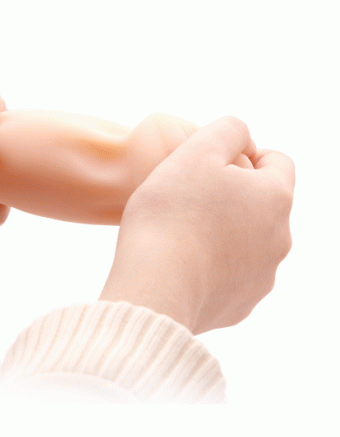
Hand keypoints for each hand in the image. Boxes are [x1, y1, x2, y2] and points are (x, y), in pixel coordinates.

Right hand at [100, 116, 294, 334]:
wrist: (155, 289)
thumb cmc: (171, 216)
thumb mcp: (195, 152)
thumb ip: (227, 131)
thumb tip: (242, 139)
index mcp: (275, 198)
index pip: (277, 162)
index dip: (244, 155)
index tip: (209, 165)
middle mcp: (280, 239)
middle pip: (261, 204)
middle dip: (231, 196)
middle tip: (187, 198)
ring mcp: (262, 277)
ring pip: (247, 243)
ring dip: (223, 233)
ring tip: (181, 234)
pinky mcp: (240, 305)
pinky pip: (230, 277)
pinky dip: (211, 268)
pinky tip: (181, 265)